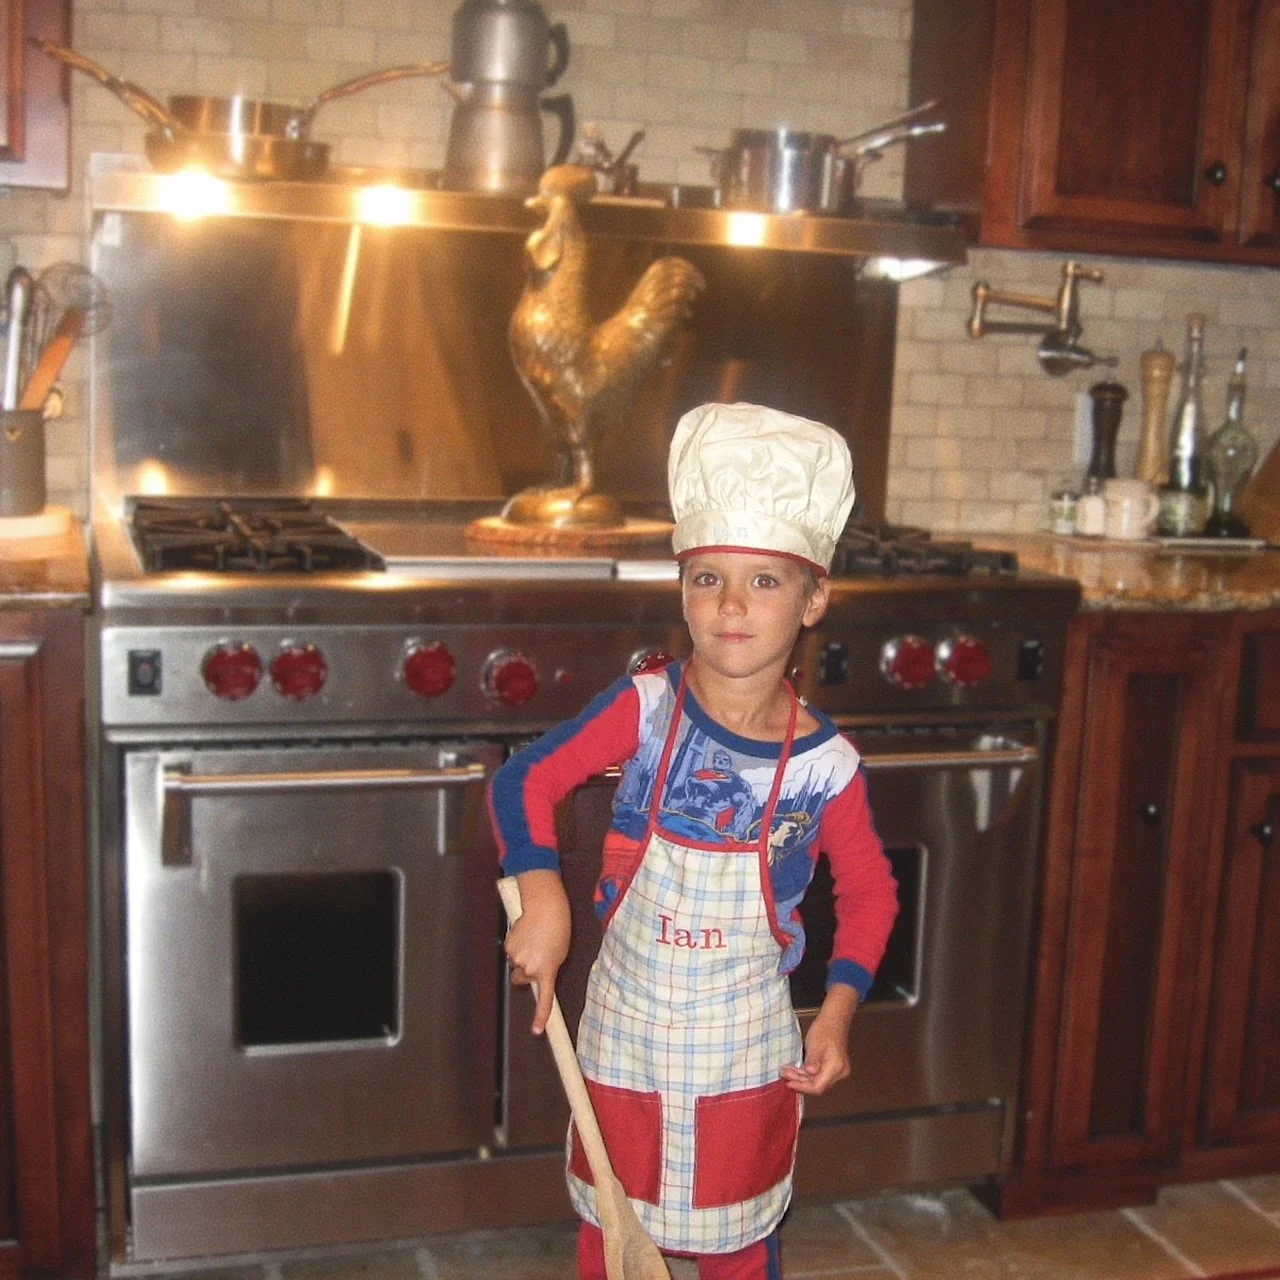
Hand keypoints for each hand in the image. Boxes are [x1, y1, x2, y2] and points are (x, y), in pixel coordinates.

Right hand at [502, 870, 570, 1035]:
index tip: (537, 1031)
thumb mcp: (560, 953)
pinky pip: (511, 952)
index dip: (540, 1016)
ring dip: (521, 956)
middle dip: (524, 973)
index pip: (544, 999)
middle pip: (522, 980)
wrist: (545, 906)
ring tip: (533, 938)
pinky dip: (516, 945)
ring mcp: (518, 958)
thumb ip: (548, 968)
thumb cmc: (558, 927)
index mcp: (548, 971)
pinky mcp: (509, 947)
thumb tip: (537, 974)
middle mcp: (530, 968)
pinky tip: (524, 933)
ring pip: (515, 965)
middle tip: (535, 955)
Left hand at [781, 985, 858, 1095]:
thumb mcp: (815, 1044)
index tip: (789, 1083)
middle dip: (799, 1081)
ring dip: (801, 1078)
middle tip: (784, 1074)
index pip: (818, 1087)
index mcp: (836, 1068)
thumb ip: (812, 1060)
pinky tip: (796, 1070)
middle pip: (817, 1085)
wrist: (834, 1019)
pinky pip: (818, 1076)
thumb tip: (809, 1073)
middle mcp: (839, 1073)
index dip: (802, 1087)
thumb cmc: (825, 1028)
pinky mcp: (833, 1069)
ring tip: (787, 1071)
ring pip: (817, 1082)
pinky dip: (806, 1074)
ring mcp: (837, 1072)